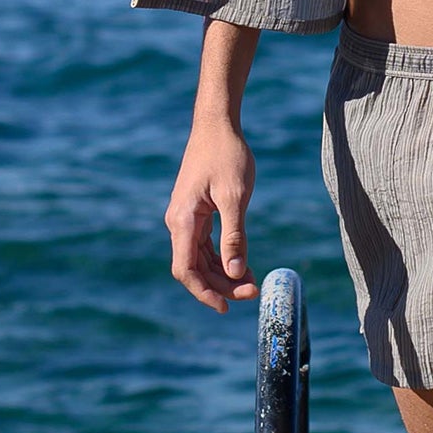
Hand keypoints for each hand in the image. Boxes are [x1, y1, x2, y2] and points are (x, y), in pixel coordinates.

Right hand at [165, 121, 257, 311]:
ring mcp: (186, 218)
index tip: (226, 307)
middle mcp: (178, 222)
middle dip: (221, 285)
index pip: (186, 270)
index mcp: (182, 220)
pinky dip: (222, 258)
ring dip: (223, 274)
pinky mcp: (196, 213)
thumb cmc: (226, 155)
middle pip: (194, 268)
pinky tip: (243, 265)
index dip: (204, 292)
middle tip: (253, 292)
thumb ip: (234, 236)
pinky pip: (205, 245)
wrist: (217, 124)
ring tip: (252, 282)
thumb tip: (235, 272)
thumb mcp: (235, 196)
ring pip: (200, 259)